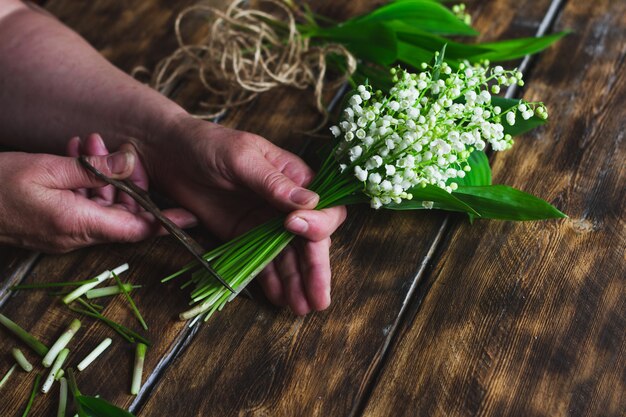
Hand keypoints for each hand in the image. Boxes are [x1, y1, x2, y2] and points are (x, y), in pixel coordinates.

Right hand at [0, 140, 195, 252]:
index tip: (190, 214)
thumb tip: (131, 163)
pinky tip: (75, 157)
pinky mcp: (55, 227)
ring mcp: (65, 234)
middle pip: (121, 213)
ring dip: (101, 177)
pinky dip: (84, 185)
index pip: (136, 228)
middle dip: (124, 180)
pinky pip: (82, 207)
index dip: (165, 222)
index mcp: (78, 225)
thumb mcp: (48, 168)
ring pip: (101, 206)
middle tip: (112, 148)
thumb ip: (93, 168)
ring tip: (86, 144)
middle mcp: (76, 236)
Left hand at [140, 116, 346, 314]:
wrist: (169, 152)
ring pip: (289, 256)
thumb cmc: (209, 144)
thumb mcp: (242, 158)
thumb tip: (310, 203)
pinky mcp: (244, 236)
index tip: (295, 228)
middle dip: (315, 269)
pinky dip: (272, 280)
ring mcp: (265, 222)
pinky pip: (263, 261)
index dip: (318, 224)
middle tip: (318, 299)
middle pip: (310, 240)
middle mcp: (286, 204)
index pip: (324, 207)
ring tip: (299, 308)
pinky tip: (279, 297)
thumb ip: (274, 183)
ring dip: (296, 282)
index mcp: (294, 178)